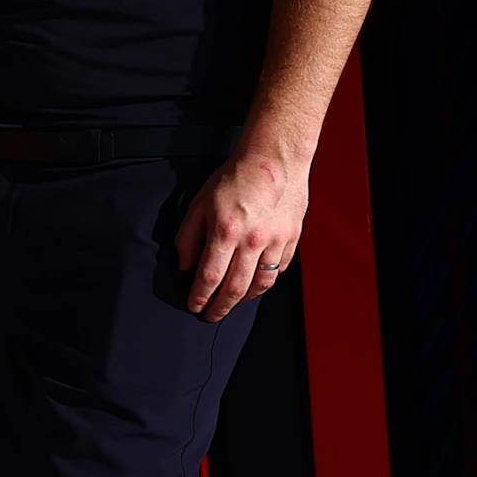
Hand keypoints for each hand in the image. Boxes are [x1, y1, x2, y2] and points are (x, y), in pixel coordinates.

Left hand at [175, 146, 308, 322]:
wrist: (273, 160)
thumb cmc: (234, 178)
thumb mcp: (198, 204)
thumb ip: (188, 237)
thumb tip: (185, 265)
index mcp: (225, 232)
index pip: (210, 276)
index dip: (200, 296)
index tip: (194, 306)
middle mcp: (253, 241)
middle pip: (236, 287)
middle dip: (221, 306)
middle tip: (211, 315)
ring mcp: (276, 241)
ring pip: (261, 283)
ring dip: (245, 299)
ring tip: (233, 303)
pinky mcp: (291, 238)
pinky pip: (280, 269)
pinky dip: (266, 281)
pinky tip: (255, 284)